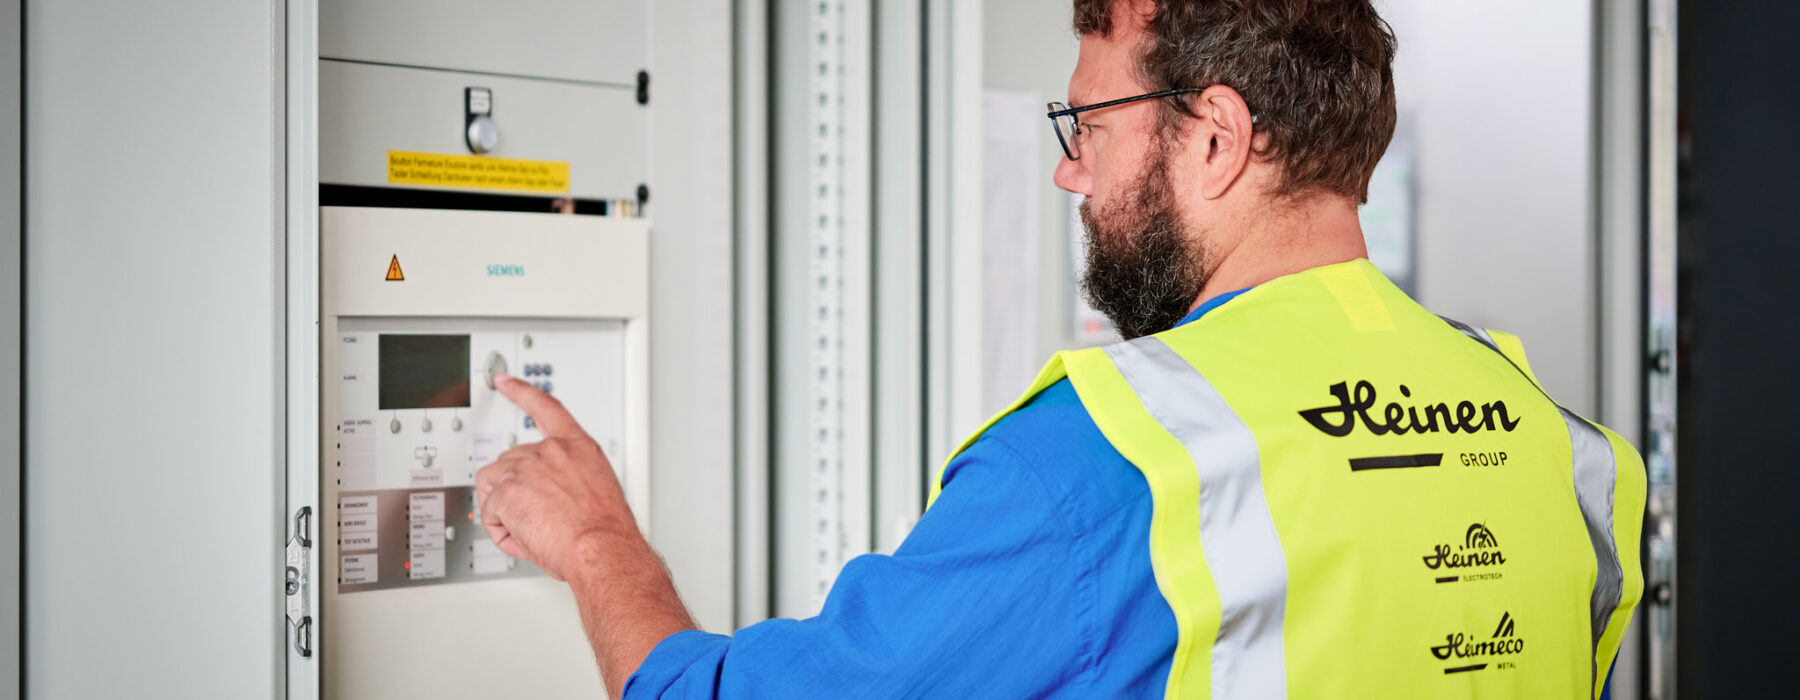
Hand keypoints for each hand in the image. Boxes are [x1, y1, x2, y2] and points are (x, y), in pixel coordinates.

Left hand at [475, 373, 634, 580]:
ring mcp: (527, 467)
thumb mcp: (595, 493)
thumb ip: (567, 482)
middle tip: (538, 519)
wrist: (603, 549)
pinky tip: (528, 538)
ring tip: (534, 530)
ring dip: (505, 512)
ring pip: (492, 488)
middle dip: (513, 492)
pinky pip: (490, 515)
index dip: (521, 393)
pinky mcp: (508, 489)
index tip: (504, 382)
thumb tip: (547, 499)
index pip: (546, 409)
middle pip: (507, 463)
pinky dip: (504, 533)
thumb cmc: (606, 532)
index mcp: (577, 448)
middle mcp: (551, 450)